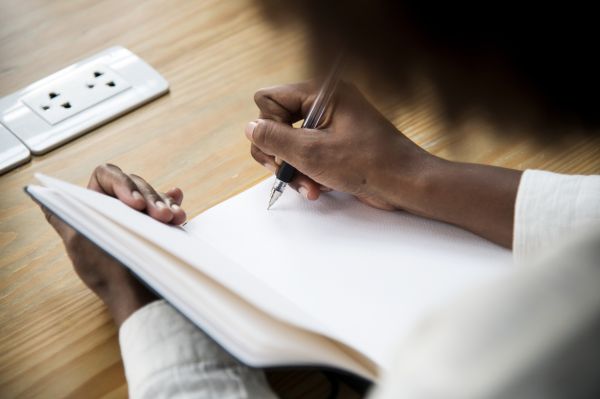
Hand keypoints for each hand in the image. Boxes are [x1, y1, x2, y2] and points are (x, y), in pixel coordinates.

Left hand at [40, 164, 186, 325]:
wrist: (139, 300)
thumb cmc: (108, 275)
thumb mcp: (78, 244)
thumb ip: (62, 218)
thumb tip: (43, 198)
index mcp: (93, 204)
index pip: (106, 176)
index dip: (122, 183)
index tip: (135, 204)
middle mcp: (115, 207)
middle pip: (135, 183)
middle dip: (150, 197)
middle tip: (161, 217)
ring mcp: (137, 216)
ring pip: (153, 195)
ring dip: (165, 204)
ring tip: (175, 219)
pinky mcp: (156, 226)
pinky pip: (167, 207)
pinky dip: (174, 207)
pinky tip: (179, 212)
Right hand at [245, 81, 431, 209]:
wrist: (405, 183)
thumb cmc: (369, 163)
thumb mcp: (312, 152)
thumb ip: (274, 139)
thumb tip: (250, 128)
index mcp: (322, 92)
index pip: (268, 99)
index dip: (268, 126)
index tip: (281, 150)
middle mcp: (325, 103)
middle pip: (276, 123)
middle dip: (279, 154)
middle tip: (287, 173)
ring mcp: (330, 124)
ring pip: (289, 143)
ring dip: (293, 169)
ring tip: (309, 187)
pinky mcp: (335, 143)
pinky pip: (306, 154)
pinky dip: (307, 173)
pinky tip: (317, 188)